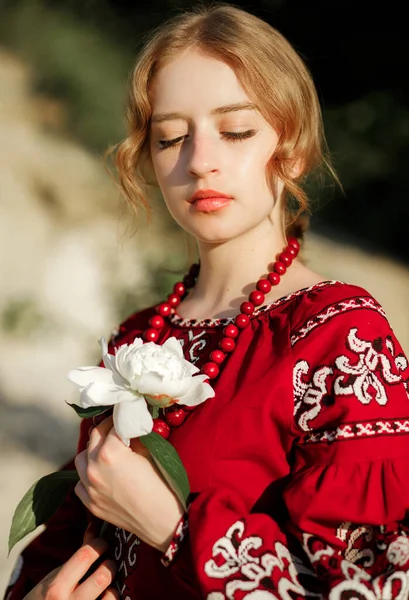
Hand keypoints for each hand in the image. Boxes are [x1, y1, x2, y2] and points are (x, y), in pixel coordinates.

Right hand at [24, 538, 117, 599]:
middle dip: (110, 565)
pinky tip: (106, 596)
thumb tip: (95, 527)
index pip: (84, 556)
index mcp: (57, 588)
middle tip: (109, 563)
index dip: (99, 544)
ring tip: (109, 584)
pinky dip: (112, 598)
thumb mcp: (56, 576)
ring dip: (114, 587)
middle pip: (102, 577)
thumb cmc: (45, 597)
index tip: (103, 543)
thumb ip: (77, 556)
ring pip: (112, 596)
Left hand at [74, 417, 183, 551]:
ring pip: (81, 460)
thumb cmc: (162, 485)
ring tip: (107, 452)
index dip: (120, 417)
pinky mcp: (90, 504)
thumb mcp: (150, 453)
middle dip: (106, 430)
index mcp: (109, 452)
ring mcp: (89, 488)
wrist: (163, 522)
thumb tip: (129, 427)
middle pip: (93, 438)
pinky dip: (88, 476)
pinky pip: (81, 483)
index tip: (125, 413)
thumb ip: (134, 438)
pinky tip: (102, 476)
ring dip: (92, 452)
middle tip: (117, 428)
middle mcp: (93, 468)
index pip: (112, 425)